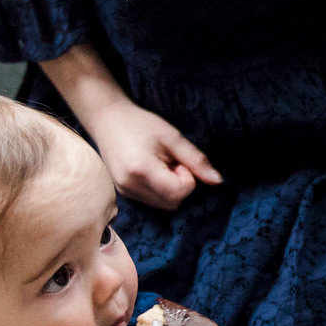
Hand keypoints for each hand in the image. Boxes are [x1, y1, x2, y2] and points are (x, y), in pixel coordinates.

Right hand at [38, 44, 222, 209]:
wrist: (107, 120)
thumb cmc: (141, 124)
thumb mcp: (172, 137)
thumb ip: (196, 160)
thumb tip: (218, 181)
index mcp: (141, 170)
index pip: (179, 192)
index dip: (187, 177)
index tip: (178, 160)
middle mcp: (130, 186)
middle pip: (173, 203)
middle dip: (180, 185)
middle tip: (170, 161)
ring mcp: (124, 192)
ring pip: (164, 205)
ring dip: (170, 188)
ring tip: (160, 164)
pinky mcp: (123, 193)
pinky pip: (152, 202)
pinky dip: (160, 190)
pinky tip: (152, 170)